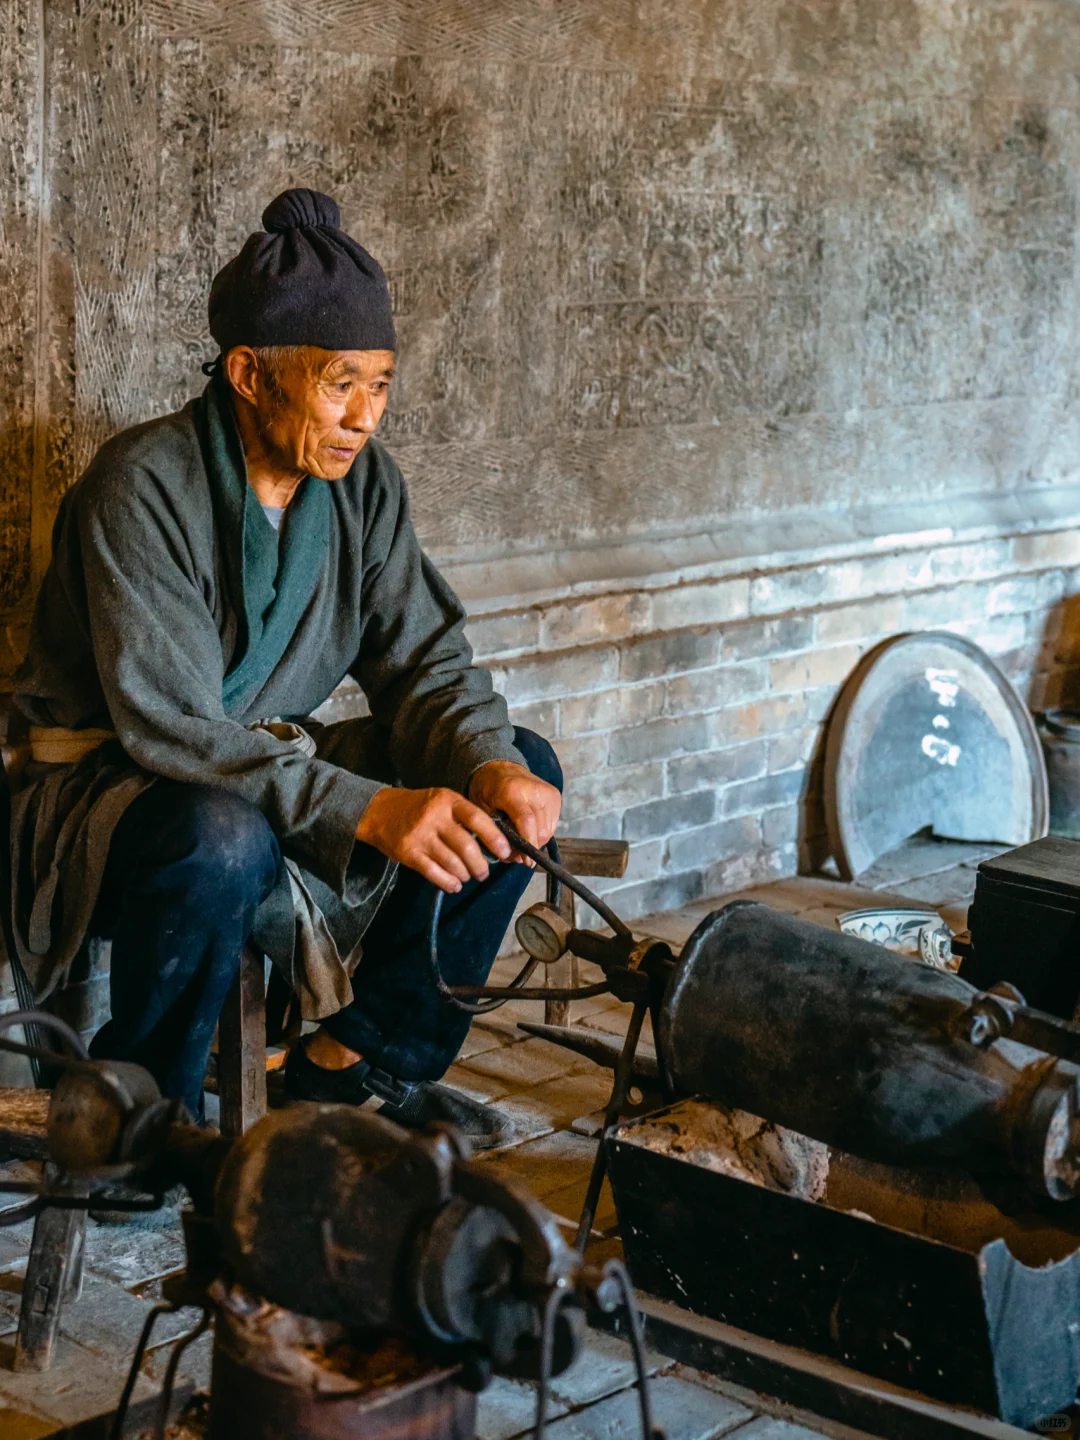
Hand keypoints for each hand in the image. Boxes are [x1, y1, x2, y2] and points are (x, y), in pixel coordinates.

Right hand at [356, 786, 511, 893]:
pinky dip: (448, 882)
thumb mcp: (442, 801)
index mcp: (447, 800)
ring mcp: (420, 835)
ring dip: (465, 875)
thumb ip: (463, 816)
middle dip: (480, 864)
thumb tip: (493, 841)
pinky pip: (434, 873)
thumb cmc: (418, 807)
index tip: (505, 851)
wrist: (379, 811)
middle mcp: (434, 817)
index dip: (494, 837)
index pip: (477, 819)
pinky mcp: (408, 853)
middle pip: (466, 846)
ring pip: (452, 862)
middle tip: (484, 872)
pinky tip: (454, 885)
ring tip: (468, 877)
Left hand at [468, 761, 561, 865]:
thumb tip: (515, 857)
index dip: (528, 844)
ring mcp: (547, 792)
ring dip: (536, 840)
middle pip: (540, 830)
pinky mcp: (555, 796)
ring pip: (548, 830)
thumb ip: (497, 833)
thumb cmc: (488, 790)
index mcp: (512, 791)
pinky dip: (541, 831)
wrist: (500, 768)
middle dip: (530, 847)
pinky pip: (552, 824)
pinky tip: (528, 828)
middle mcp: (534, 790)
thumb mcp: (483, 811)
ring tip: (520, 838)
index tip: (526, 861)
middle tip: (517, 853)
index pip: (526, 822)